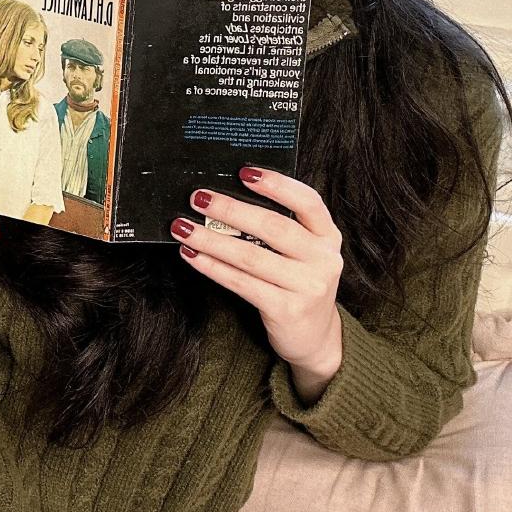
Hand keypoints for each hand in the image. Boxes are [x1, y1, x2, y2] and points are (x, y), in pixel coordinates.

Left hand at [169, 166, 343, 374]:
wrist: (315, 339)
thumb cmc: (298, 284)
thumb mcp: (303, 253)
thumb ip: (281, 227)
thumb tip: (228, 198)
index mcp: (328, 236)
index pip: (308, 202)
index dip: (277, 184)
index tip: (243, 171)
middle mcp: (324, 259)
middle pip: (273, 227)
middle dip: (230, 210)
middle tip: (198, 198)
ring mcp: (307, 286)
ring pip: (250, 256)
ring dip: (211, 239)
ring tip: (183, 227)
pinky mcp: (286, 310)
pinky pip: (241, 283)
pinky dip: (212, 267)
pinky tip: (192, 255)